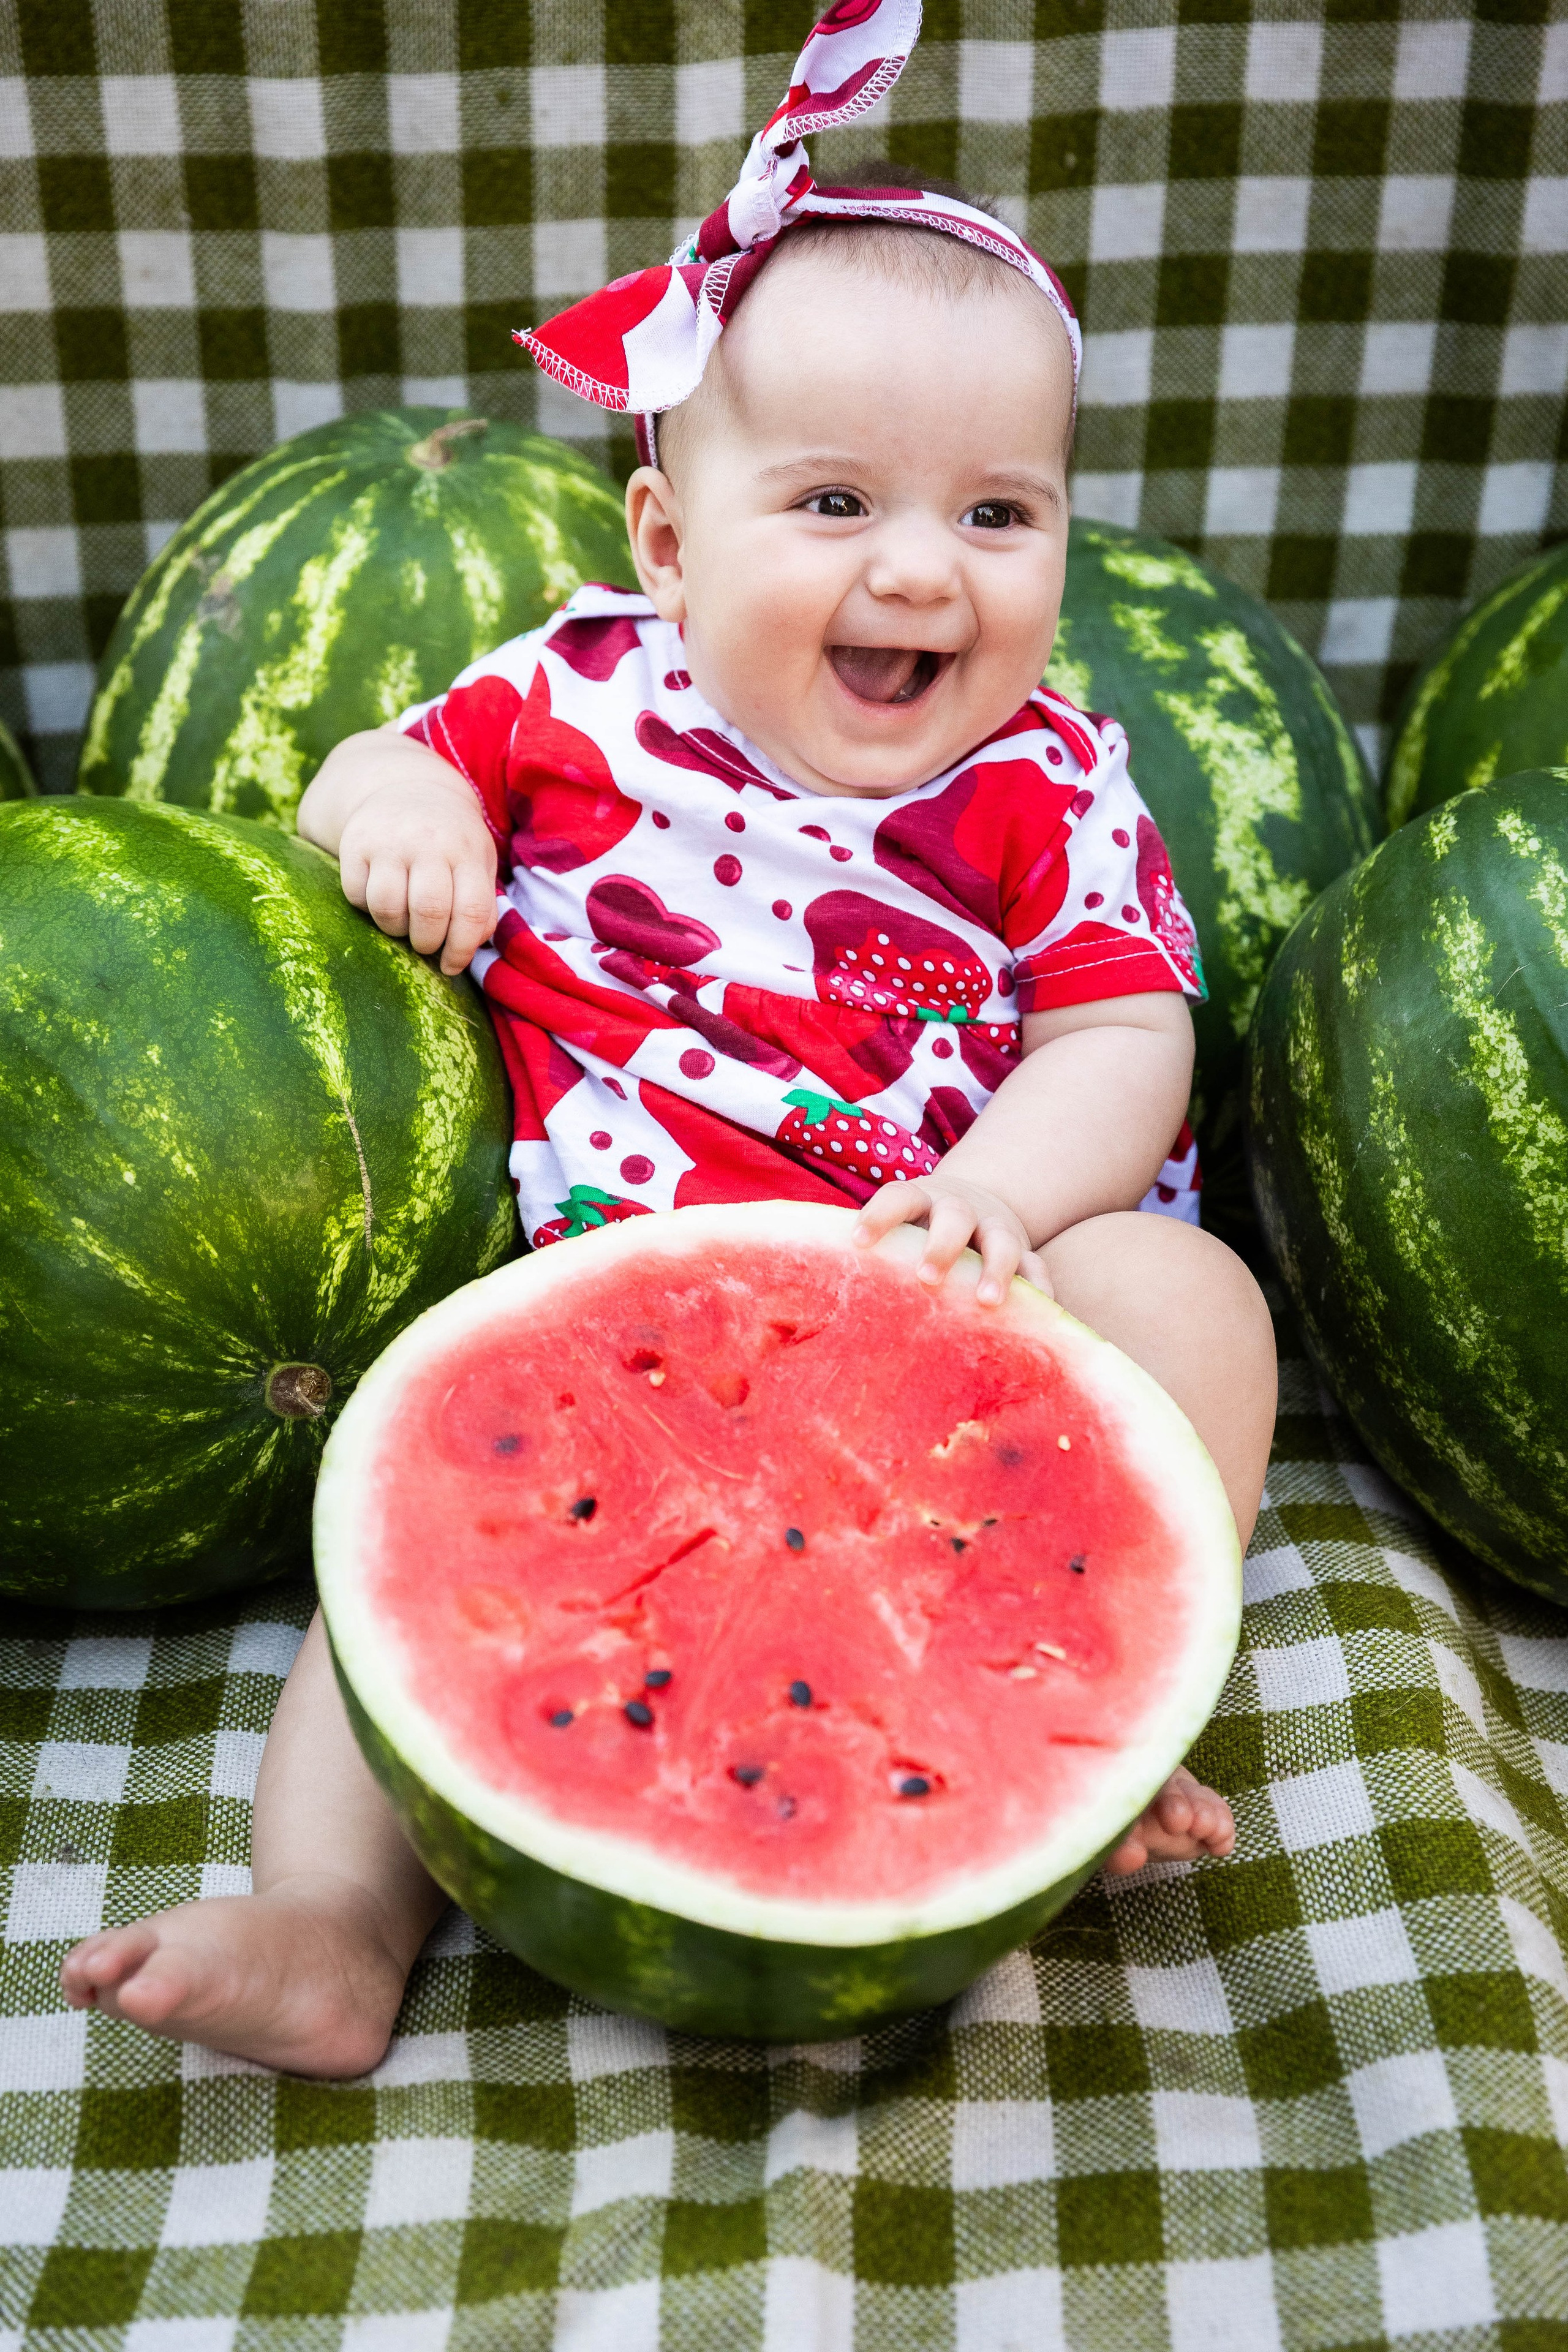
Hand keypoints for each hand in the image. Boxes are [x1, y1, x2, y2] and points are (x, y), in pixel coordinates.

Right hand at [337, 772, 497, 976]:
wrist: (407, 788)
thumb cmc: (451, 841)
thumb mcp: (478, 862)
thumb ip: (483, 905)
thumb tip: (471, 946)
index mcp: (467, 851)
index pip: (470, 912)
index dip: (461, 949)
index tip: (451, 965)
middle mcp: (428, 843)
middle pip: (429, 912)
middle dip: (426, 942)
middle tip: (425, 944)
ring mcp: (389, 841)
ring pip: (386, 907)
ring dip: (394, 929)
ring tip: (403, 922)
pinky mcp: (354, 843)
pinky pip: (356, 895)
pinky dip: (366, 909)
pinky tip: (380, 897)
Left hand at [852, 1172, 1053, 1304]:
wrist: (974, 1204)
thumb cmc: (914, 1233)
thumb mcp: (896, 1228)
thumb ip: (872, 1253)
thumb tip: (813, 1299)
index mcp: (919, 1200)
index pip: (897, 1198)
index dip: (878, 1216)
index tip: (857, 1242)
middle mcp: (958, 1209)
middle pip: (953, 1217)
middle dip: (941, 1246)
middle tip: (926, 1278)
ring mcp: (994, 1229)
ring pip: (1001, 1242)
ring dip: (995, 1270)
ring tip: (986, 1302)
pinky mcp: (1023, 1251)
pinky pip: (1036, 1268)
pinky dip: (1038, 1289)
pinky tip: (1037, 1314)